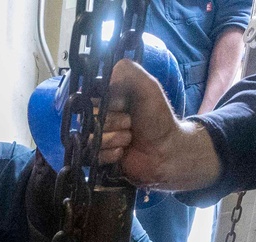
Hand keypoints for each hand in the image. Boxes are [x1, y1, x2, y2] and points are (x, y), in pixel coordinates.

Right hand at [100, 58, 219, 191]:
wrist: (166, 149)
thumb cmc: (158, 117)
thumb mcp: (148, 85)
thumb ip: (128, 71)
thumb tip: (105, 77)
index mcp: (108, 96)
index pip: (89, 96)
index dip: (105, 101)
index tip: (122, 103)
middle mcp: (100, 115)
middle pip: (89, 118)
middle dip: (113, 121)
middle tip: (130, 123)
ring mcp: (99, 137)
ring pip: (91, 138)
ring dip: (114, 138)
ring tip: (129, 138)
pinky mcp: (100, 157)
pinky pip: (94, 156)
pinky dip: (111, 154)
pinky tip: (123, 151)